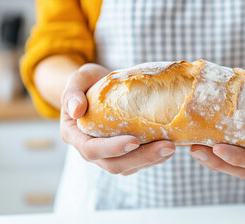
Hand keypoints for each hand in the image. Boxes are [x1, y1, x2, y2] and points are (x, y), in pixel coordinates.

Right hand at [60, 64, 175, 175]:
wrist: (99, 87)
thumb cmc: (88, 82)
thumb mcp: (77, 79)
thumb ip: (72, 92)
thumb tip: (76, 110)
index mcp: (75, 135)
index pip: (91, 149)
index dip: (113, 148)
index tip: (135, 140)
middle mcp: (90, 150)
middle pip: (115, 164)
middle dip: (141, 158)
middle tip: (167, 146)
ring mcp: (108, 155)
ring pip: (130, 167)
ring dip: (152, 160)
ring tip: (173, 147)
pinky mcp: (124, 154)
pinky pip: (139, 162)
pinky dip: (155, 157)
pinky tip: (171, 146)